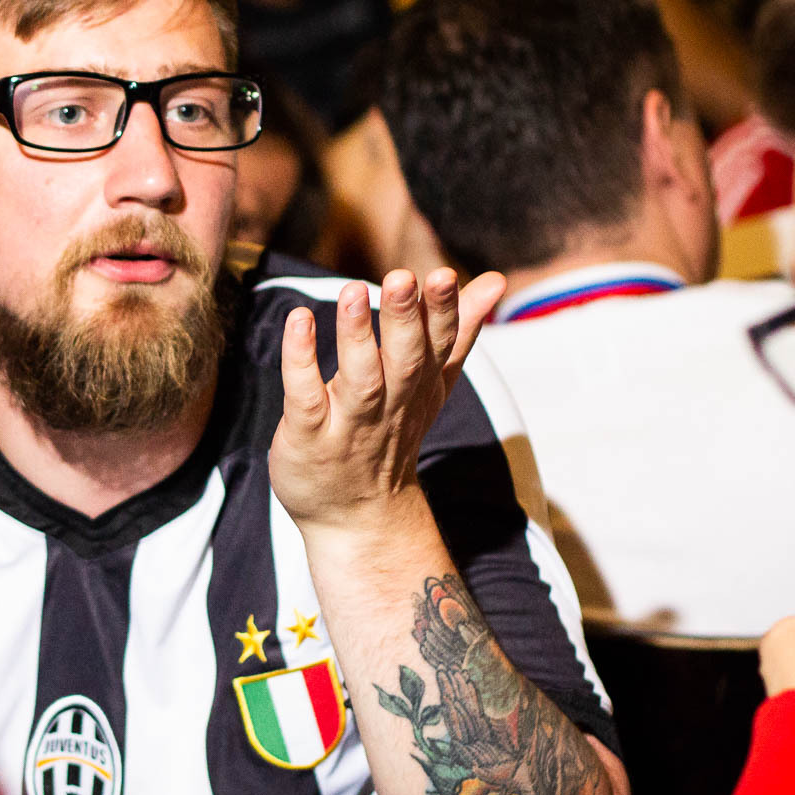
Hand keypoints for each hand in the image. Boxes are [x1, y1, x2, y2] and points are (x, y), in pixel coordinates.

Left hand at [269, 267, 504, 536]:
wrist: (357, 518)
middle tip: (402, 278)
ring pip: (359, 379)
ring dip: (357, 335)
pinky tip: (298, 321)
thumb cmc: (390, 434)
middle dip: (405, 319)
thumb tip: (495, 280)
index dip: (443, 312)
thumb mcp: (430, 385)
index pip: (439, 346)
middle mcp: (390, 405)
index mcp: (421, 386)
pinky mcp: (308, 437)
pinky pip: (305, 397)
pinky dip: (300, 360)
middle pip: (404, 361)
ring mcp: (349, 424)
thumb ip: (458, 331)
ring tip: (352, 292)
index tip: (445, 275)